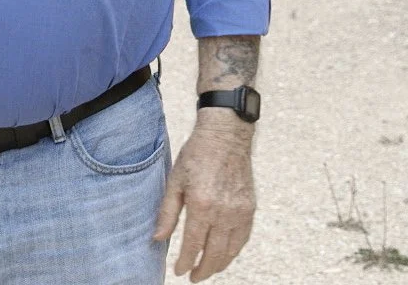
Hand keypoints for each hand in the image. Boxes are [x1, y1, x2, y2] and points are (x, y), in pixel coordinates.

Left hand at [153, 114, 255, 280]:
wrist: (225, 136)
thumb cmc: (196, 155)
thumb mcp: (175, 181)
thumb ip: (167, 213)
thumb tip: (157, 239)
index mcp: (202, 205)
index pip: (193, 245)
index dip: (184, 262)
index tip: (178, 271)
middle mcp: (224, 213)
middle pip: (214, 254)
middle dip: (203, 270)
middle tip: (193, 277)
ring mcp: (240, 212)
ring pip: (231, 251)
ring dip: (218, 264)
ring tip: (207, 269)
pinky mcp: (250, 208)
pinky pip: (243, 238)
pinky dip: (233, 251)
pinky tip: (224, 253)